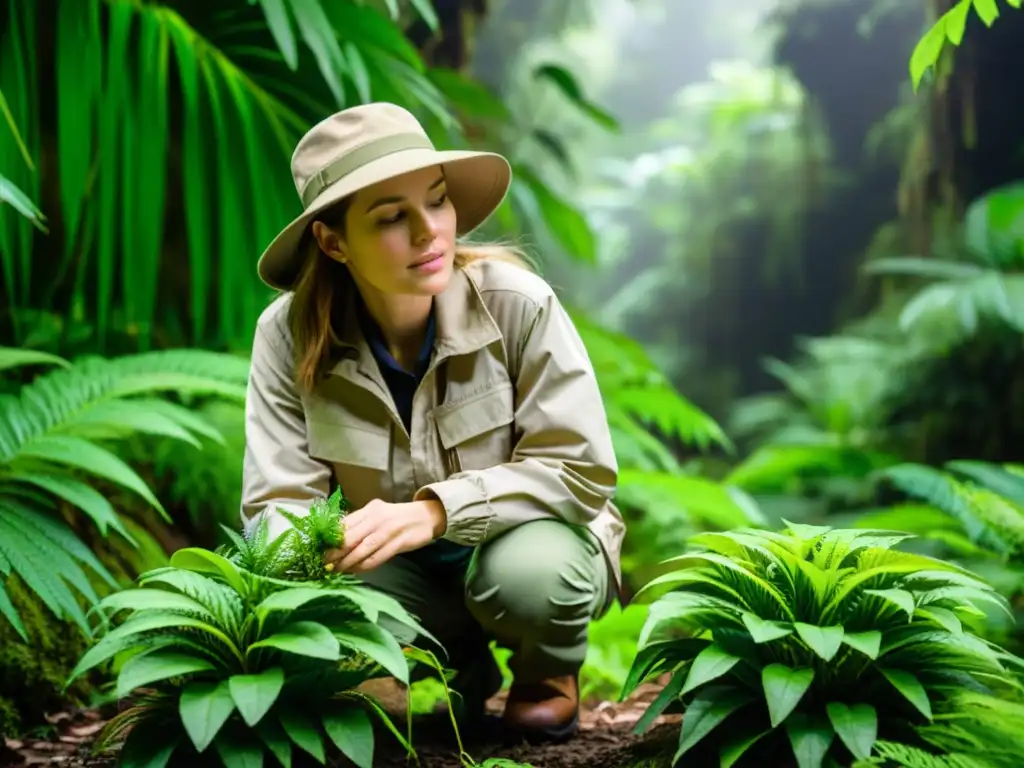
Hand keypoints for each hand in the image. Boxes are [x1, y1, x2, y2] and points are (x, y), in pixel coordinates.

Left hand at [323, 499, 446, 573]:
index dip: (330, 539)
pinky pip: (377, 558)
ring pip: (362, 550)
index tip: (319, 551)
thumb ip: (361, 525)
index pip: (344, 524)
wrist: (427, 516)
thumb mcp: (378, 515)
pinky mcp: (399, 543)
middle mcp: (376, 518)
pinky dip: (364, 566)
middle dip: (334, 553)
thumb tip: (337, 541)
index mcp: (369, 509)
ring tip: (337, 571)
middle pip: (350, 538)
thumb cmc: (397, 518)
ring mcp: (388, 531)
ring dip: (347, 563)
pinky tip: (356, 570)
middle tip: (323, 564)